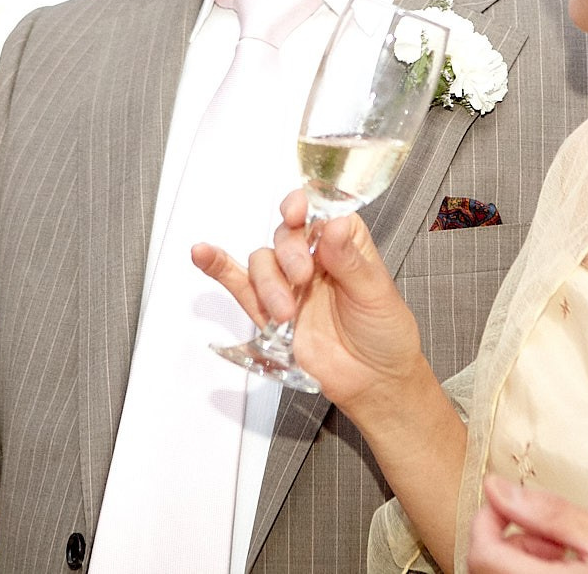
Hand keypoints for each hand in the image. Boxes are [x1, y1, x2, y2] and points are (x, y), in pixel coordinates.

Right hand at [193, 190, 430, 418]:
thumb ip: (350, 260)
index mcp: (343, 244)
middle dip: (287, 253)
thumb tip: (334, 224)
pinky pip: (237, 283)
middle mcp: (313, 258)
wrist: (373, 382)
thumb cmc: (384, 333)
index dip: (302, 205)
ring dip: (268, 282)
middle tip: (302, 279)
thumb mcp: (376, 293)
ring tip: (285, 312)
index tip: (296, 212)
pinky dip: (218, 267)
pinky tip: (202, 253)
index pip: (317, 211)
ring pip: (262, 262)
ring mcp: (289, 283)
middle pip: (285, 235)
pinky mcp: (269, 310)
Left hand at [468, 475, 587, 573]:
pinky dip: (533, 571)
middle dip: (511, 539)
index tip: (506, 503)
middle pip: (486, 567)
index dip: (487, 520)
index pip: (482, 555)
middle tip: (551, 533)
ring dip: (524, 557)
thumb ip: (547, 512)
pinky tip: (565, 567)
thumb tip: (496, 487)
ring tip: (565, 552)